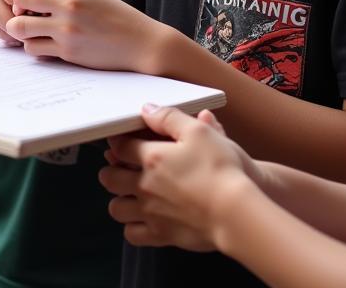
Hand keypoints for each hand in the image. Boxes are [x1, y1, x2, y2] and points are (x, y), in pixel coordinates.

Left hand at [3, 0, 168, 71]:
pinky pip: (37, 51)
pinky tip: (49, 44)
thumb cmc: (112, 14)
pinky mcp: (69, 53)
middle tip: (22, 19)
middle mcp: (67, 9)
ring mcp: (67, 33)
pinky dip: (38, 48)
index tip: (25, 3)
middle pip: (18, 14)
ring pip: (23, 34)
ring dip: (25, 34)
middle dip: (15, 17)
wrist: (140, 41)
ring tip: (37, 32)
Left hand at [100, 106, 258, 250]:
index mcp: (151, 158)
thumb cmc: (220, 169)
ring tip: (129, 194)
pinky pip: (132, 235)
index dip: (117, 141)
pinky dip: (132, 227)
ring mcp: (150, 213)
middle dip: (111, 170)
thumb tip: (147, 109)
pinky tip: (142, 219)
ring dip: (119, 199)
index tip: (120, 140)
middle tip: (119, 166)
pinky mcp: (161, 236)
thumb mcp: (198, 131)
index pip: (120, 147)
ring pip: (116, 208)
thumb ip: (169, 118)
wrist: (236, 213)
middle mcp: (144, 186)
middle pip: (110, 178)